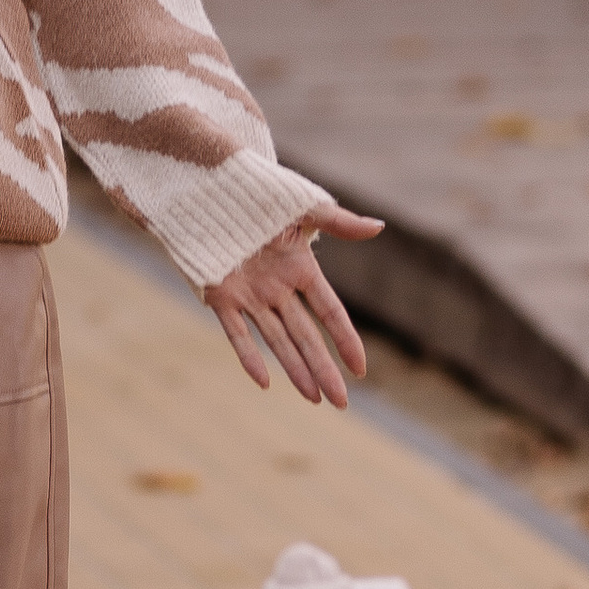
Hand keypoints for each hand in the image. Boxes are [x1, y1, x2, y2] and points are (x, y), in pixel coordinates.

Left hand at [205, 208, 382, 407]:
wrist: (209, 186)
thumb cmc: (258, 191)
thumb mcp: (303, 206)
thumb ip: (339, 221)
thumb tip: (379, 227)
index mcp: (300, 269)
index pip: (330, 312)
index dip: (345, 340)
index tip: (360, 369)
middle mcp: (278, 289)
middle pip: (307, 336)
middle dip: (325, 369)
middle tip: (341, 402)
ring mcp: (250, 296)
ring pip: (278, 341)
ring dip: (296, 370)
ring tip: (314, 399)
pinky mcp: (220, 297)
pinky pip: (237, 334)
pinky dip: (250, 357)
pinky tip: (265, 382)